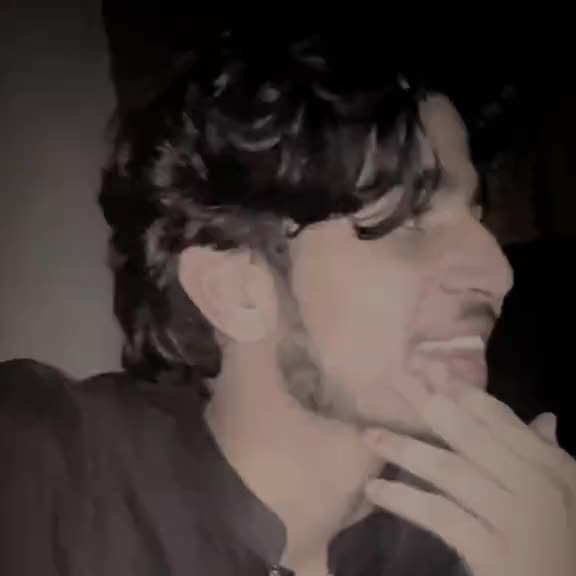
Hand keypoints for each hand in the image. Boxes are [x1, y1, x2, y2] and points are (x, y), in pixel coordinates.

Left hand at [362, 368, 575, 575]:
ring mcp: (512, 518)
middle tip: (392, 382)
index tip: (426, 366)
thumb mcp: (568, 495)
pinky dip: (404, 500)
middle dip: (427, 405)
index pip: (498, 418)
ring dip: (405, 448)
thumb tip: (545, 418)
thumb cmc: (567, 543)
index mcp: (552, 466)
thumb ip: (549, 455)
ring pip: (449, 470)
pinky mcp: (492, 553)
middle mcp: (535, 485)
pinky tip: (374, 489)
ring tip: (370, 435)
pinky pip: (439, 515)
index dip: (459, 389)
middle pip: (469, 435)